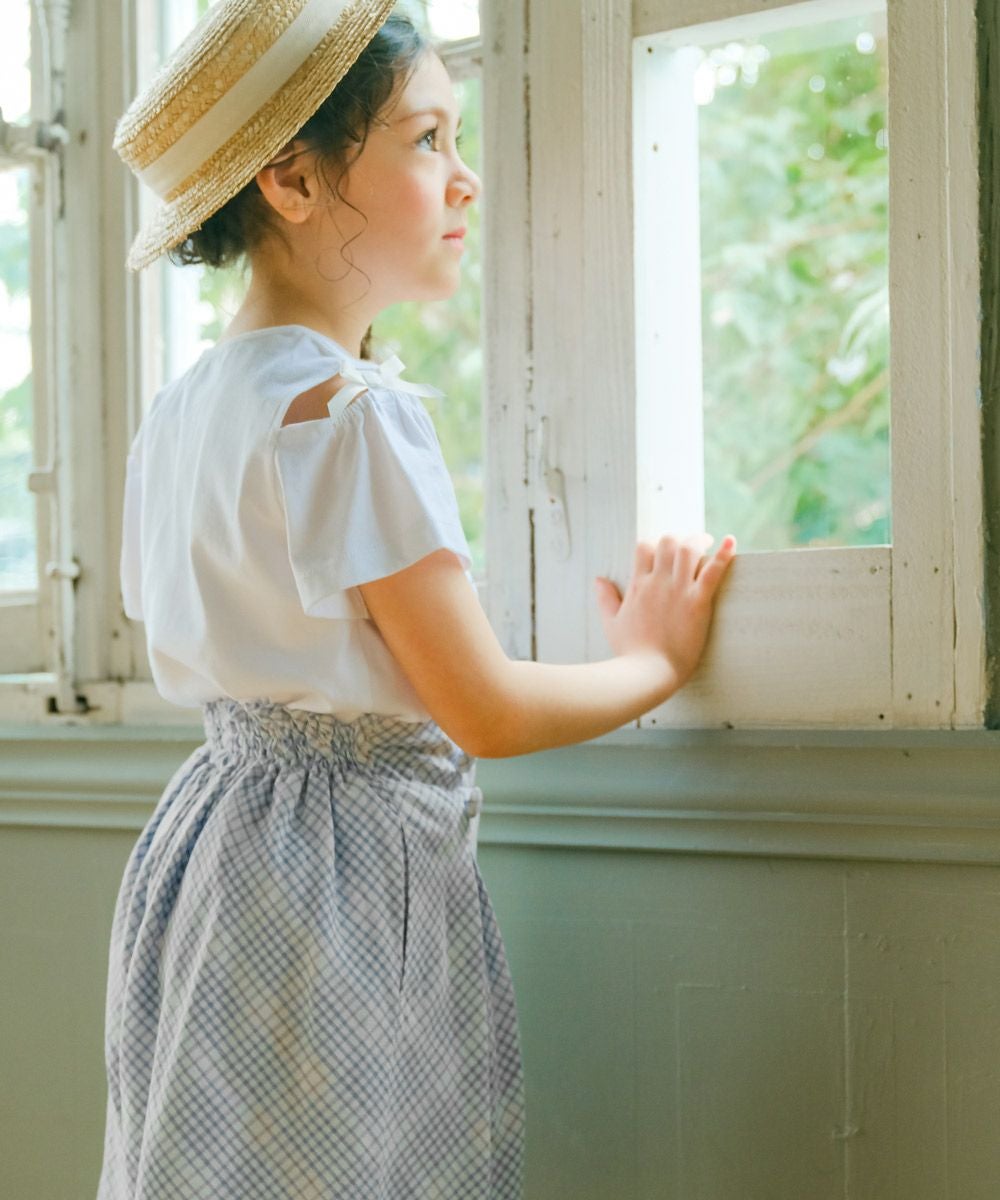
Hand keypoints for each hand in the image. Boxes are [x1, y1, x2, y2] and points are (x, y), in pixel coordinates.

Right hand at [594, 533, 736, 685]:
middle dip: (680, 538)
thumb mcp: (612, 623)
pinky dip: (724, 555)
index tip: (664, 552)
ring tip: (709, 543)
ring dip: (699, 541)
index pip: (644, 547)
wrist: (648, 673)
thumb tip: (598, 579)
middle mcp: (658, 582)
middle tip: (691, 547)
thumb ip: (606, 599)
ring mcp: (678, 591)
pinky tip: (730, 541)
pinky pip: (712, 572)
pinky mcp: (697, 603)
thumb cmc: (630, 653)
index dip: (655, 544)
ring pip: (689, 549)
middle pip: (668, 542)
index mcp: (638, 585)